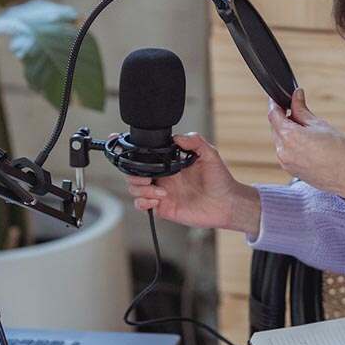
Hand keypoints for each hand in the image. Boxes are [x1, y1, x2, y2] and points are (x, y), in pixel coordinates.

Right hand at [126, 132, 260, 234]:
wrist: (227, 203)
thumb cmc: (219, 179)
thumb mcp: (210, 154)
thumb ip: (195, 141)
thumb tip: (177, 137)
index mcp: (169, 163)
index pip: (145, 156)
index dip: (129, 151)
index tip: (118, 143)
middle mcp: (162, 177)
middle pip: (133, 173)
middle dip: (132, 173)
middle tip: (147, 176)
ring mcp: (161, 192)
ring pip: (134, 188)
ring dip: (141, 188)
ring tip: (160, 191)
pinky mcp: (163, 207)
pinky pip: (142, 205)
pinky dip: (143, 201)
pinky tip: (158, 199)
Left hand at [268, 88, 344, 202]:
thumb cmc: (339, 150)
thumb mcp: (319, 124)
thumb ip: (302, 109)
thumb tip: (296, 95)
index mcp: (289, 137)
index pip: (273, 115)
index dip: (275, 104)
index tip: (279, 98)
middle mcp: (283, 151)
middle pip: (276, 128)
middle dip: (284, 118)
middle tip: (299, 111)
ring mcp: (286, 163)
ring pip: (280, 141)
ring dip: (288, 132)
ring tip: (309, 131)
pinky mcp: (291, 171)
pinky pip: (286, 153)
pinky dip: (291, 145)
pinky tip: (308, 144)